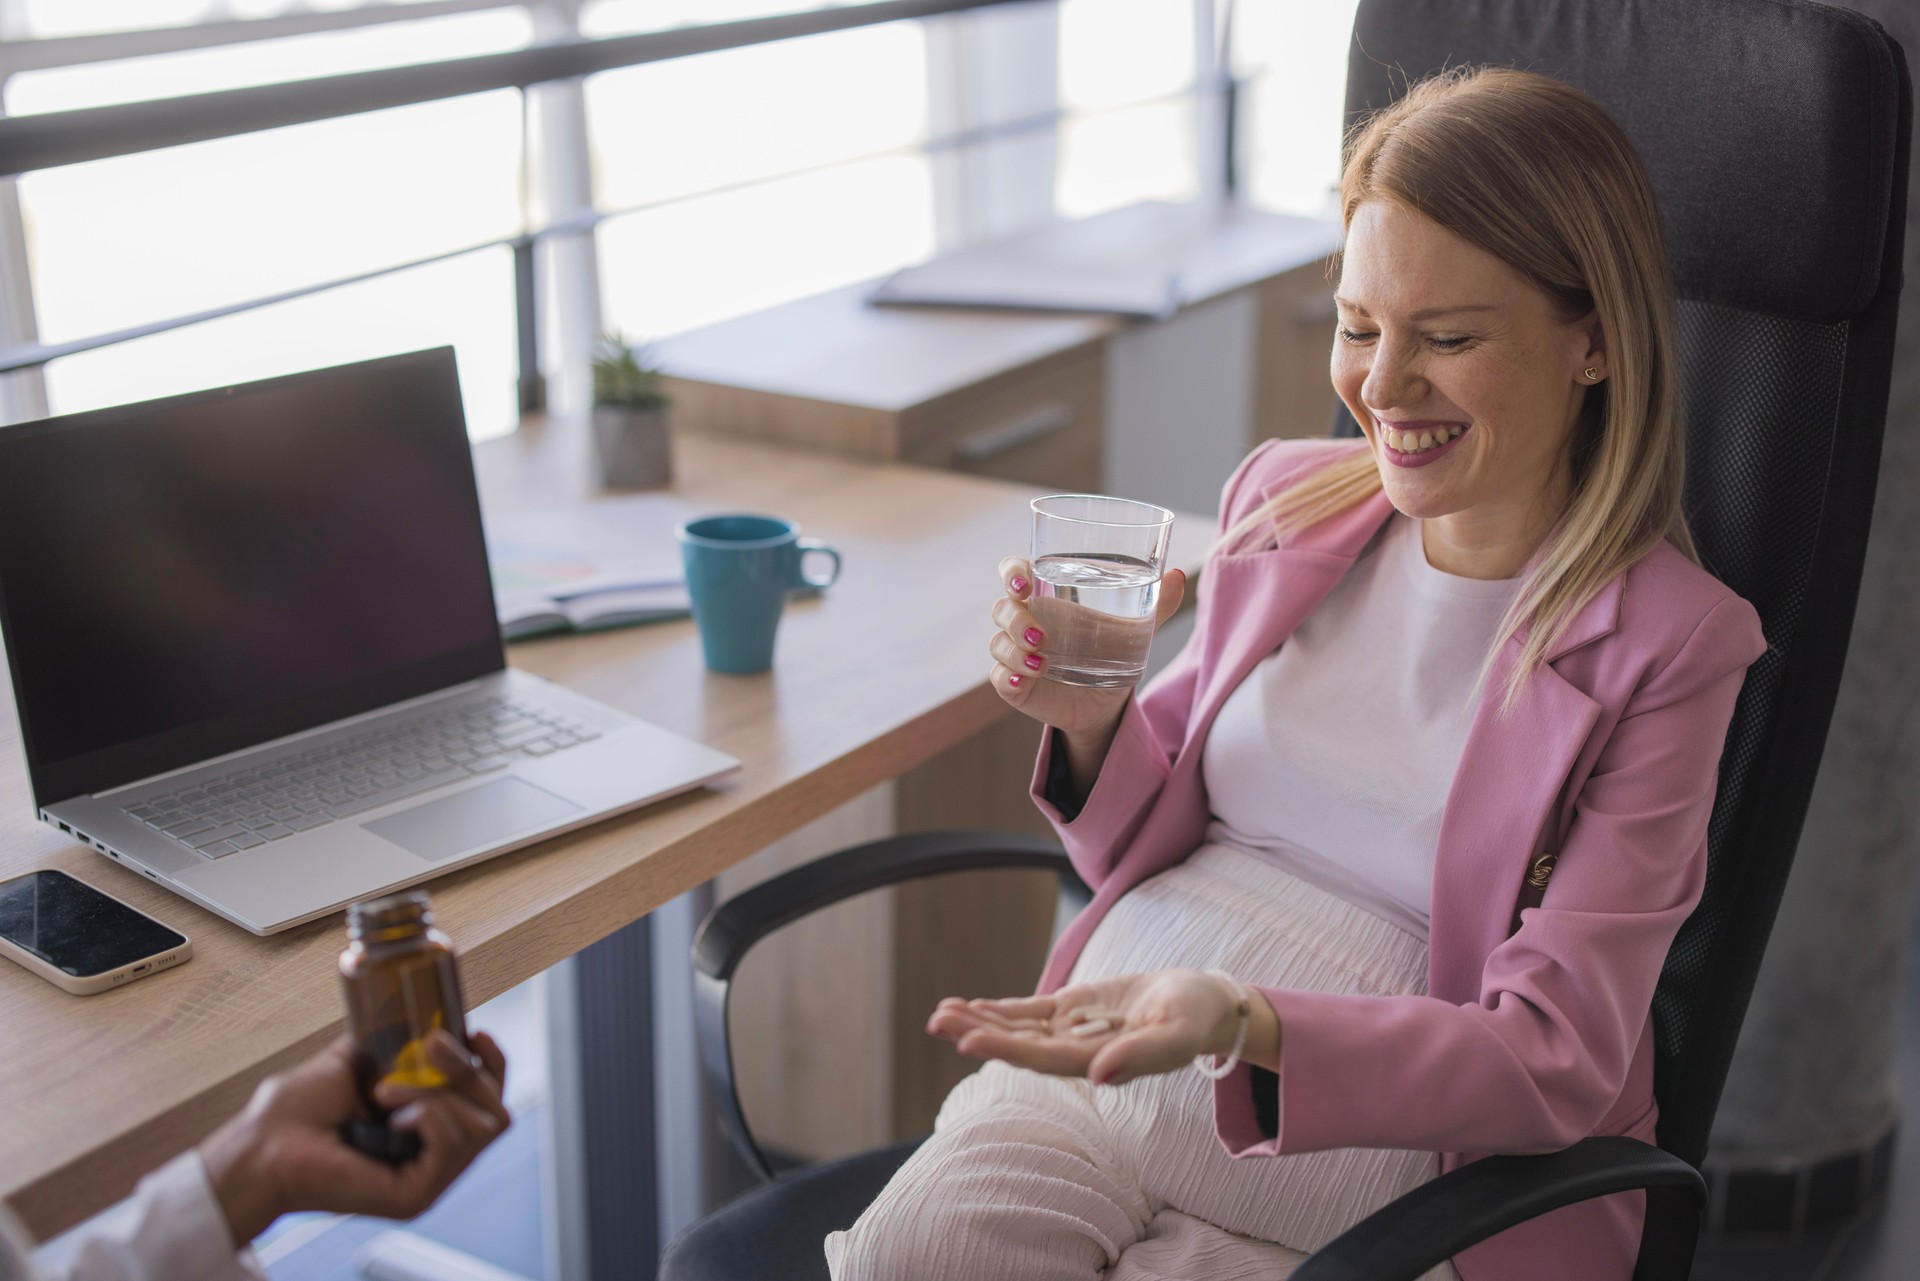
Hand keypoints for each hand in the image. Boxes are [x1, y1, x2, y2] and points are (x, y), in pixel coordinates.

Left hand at [199, 1031, 509, 1244]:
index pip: (490, 1102)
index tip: (476, 1033)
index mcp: (429, 1130)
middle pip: (496, 1112)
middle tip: (429, 1046)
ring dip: (438, 1091)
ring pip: (483, 1127)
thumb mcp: (360, 1061)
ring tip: (388, 1087)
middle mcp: (437, 1158)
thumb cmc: (298, 1111)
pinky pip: (452, 1144)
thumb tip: (423, 1009)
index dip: (493, 1066)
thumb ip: (396, 1043)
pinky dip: (427, 1114)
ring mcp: (430, 1179)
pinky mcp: (417, 1195)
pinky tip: (392, 1112)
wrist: (263, 1143)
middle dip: (468, 1069)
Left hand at [927, 968, 1262, 1087]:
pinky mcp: (1073, 1010)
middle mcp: (1077, 1052)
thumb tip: (1099, 1076)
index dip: (1005, 1050)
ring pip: (1018, 1028)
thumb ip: (1141, 1056)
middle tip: (937, 1021)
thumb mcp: (1176, 1036)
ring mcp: (1072, 1031)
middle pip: (1019, 1046)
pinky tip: (971, 1005)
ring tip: (940, 1012)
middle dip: (978, 1034)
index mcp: (1098, 1063)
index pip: (1042, 1058)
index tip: (968, 1041)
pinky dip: (1001, 1009)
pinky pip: (1030, 1012)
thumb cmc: (1193, 1020)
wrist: (1201, 1004)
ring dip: (980, 1021)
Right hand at [990, 555, 1185, 739]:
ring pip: (998, 643)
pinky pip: (999, 677)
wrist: (1108, 701)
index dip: (1011, 572)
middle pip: (1002, 609)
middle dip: (1013, 618)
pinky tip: (1025, 679)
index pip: (1014, 572)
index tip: (1023, 581)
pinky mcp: (1016, 683)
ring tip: (1043, 662)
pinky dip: (1008, 677)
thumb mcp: (1137, 628)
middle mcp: (1026, 621)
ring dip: (1014, 650)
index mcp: (1048, 596)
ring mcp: (1017, 653)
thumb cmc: (1114, 652)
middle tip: (1040, 634)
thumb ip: (1157, 604)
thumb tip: (1178, 576)